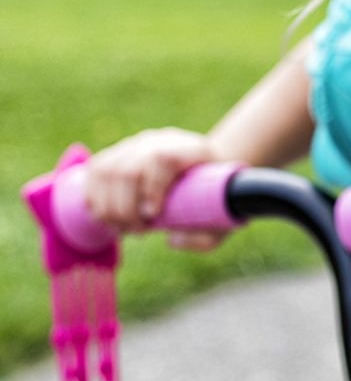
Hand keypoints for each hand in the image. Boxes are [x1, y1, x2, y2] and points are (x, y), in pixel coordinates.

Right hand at [84, 127, 227, 250]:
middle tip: (140, 231)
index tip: (153, 216)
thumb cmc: (217, 197)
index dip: (151, 189)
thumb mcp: (225, 218)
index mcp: (191, 150)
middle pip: (127, 169)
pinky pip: (94, 171)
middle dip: (126, 209)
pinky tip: (108, 217)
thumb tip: (172, 239)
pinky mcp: (118, 152)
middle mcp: (160, 141)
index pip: (161, 160)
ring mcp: (136, 144)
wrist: (208, 168)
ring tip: (125, 228)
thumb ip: (205, 237)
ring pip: (105, 171)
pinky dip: (94, 198)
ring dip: (108, 208)